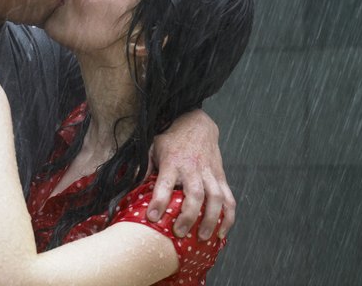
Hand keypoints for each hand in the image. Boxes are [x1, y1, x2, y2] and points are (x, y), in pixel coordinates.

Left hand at [146, 110, 234, 239]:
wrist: (197, 123)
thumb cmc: (172, 138)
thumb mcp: (153, 146)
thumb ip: (144, 167)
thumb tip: (131, 186)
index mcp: (173, 161)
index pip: (165, 183)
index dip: (159, 201)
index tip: (152, 217)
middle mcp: (193, 168)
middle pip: (195, 194)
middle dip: (188, 215)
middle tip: (179, 232)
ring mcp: (210, 173)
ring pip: (215, 198)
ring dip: (211, 219)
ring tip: (203, 237)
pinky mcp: (221, 177)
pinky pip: (229, 199)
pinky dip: (228, 217)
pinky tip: (221, 231)